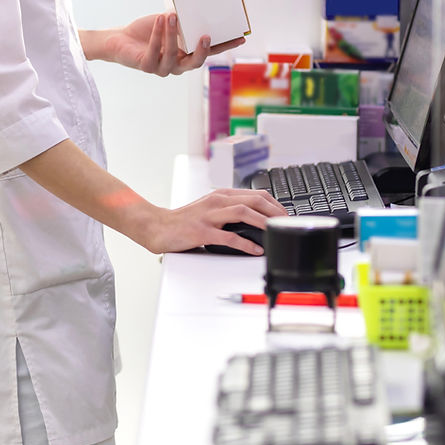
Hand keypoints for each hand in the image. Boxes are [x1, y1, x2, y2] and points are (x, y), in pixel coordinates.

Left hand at [83, 13, 245, 76]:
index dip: (225, 46)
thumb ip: (182, 18)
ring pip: (172, 56)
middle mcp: (177, 65)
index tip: (240, 37)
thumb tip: (196, 0)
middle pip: (195, 63)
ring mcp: (162, 68)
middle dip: (202, 51)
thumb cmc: (148, 30)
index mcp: (186, 55)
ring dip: (173, 35)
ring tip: (172, 15)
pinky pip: (155, 51)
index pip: (210, 52)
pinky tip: (160, 20)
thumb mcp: (169, 22)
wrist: (120, 40)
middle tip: (206, 36)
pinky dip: (158, 35)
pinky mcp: (146, 66)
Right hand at [143, 189, 285, 254]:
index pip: (256, 194)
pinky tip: (256, 249)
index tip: (285, 214)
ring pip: (244, 213)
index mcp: (221, 195)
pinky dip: (246, 243)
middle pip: (253, 200)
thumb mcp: (210, 208)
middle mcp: (217, 202)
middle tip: (286, 223)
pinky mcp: (202, 232)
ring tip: (275, 231)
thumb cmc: (185, 220)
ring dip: (263, 222)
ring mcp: (209, 216)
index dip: (274, 204)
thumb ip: (230, 209)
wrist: (158, 227)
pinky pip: (229, 237)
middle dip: (274, 211)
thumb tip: (256, 217)